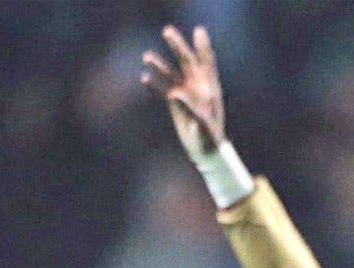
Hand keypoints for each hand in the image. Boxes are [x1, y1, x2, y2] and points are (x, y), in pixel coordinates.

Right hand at [141, 24, 225, 156]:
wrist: (206, 152)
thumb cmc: (209, 138)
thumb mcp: (202, 123)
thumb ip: (190, 106)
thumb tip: (174, 92)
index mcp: (209, 87)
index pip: (206, 62)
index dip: (203, 46)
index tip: (198, 31)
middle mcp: (197, 86)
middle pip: (186, 61)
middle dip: (177, 45)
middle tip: (167, 31)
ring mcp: (185, 93)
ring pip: (171, 74)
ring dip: (159, 65)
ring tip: (147, 56)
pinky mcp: (175, 104)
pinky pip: (162, 89)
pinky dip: (154, 84)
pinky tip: (144, 78)